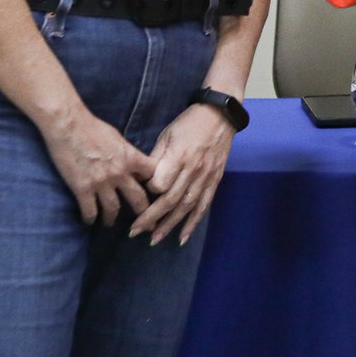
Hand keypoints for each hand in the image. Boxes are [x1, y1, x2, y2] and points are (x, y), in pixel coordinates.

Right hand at [39, 107, 155, 226]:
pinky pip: (90, 210)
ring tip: (110, 223)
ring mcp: (101, 182)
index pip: (152, 175)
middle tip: (147, 223)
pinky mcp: (82, 188)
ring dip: (112, 218)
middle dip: (144, 212)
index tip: (156, 194)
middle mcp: (119, 173)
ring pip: (113, 209)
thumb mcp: (118, 138)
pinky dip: (90, 219)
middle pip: (138, 198)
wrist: (69, 126)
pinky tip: (89, 221)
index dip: (156, 185)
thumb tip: (132, 162)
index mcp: (131, 157)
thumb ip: (127, 153)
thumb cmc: (93, 127)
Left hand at [130, 102, 235, 245]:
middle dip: (151, 218)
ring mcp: (205, 177)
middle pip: (170, 200)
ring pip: (186, 207)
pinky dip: (193, 224)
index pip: (160, 183)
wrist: (220, 116)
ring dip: (169, 226)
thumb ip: (155, 159)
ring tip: (154, 240)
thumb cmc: (189, 124)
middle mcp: (193, 170)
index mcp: (179, 156)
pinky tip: (182, 238)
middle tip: (135, 232)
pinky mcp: (214, 182)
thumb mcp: (167, 135)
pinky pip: (203, 206)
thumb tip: (141, 180)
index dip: (147, 192)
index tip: (138, 195)